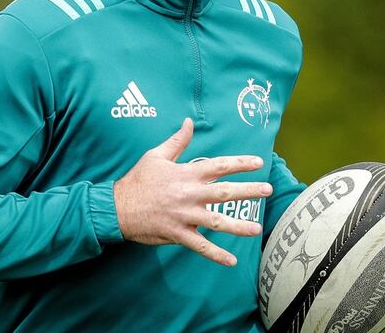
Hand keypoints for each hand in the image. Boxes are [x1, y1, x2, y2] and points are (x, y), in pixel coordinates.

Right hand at [113, 118, 272, 265]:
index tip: (258, 162)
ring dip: (239, 226)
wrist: (117, 207)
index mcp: (186, 174)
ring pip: (217, 221)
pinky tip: (231, 261)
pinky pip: (200, 246)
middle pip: (224, 192)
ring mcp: (184, 215)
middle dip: (248, 191)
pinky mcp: (177, 233)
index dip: (240, 163)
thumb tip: (189, 122)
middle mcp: (189, 194)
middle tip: (268, 190)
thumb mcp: (156, 155)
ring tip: (257, 228)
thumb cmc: (138, 180)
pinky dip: (216, 255)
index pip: (219, 166)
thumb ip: (177, 141)